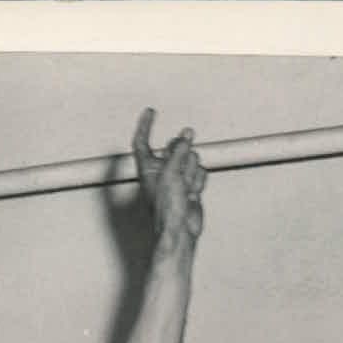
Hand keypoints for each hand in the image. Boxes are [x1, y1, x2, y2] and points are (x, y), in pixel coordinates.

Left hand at [132, 108, 205, 243]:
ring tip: (184, 188)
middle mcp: (160, 172)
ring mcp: (176, 178)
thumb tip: (185, 135)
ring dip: (191, 172)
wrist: (180, 230)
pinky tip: (191, 194)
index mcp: (147, 169)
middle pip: (176, 148)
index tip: (150, 112)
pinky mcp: (189, 185)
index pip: (143, 142)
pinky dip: (198, 181)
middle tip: (179, 172)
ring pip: (191, 159)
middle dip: (181, 156)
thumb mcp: (170, 174)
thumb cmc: (166, 209)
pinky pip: (199, 172)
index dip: (145, 126)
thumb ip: (178, 151)